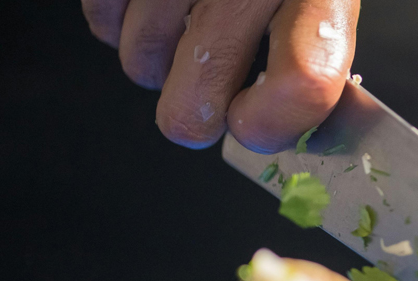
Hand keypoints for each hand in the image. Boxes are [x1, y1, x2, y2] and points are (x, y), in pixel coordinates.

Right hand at [82, 0, 357, 151]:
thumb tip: (294, 125)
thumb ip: (316, 46)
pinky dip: (119, 21)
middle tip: (208, 95)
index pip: (302, 80)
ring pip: (140, 62)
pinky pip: (102, 18)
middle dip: (195, 113)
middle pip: (197, 95)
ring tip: (184, 23)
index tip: (258, 125)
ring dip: (156, 61)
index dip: (273, 125)